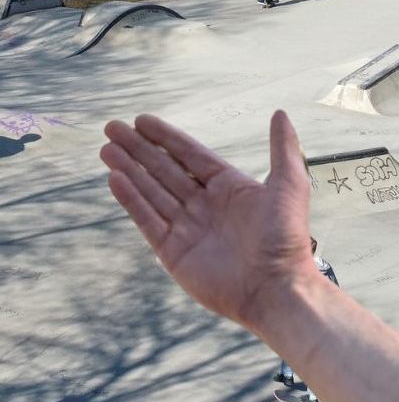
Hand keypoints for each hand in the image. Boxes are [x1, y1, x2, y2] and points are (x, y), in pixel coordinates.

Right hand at [100, 110, 315, 330]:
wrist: (276, 288)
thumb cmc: (286, 237)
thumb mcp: (288, 184)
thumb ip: (282, 148)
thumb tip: (280, 112)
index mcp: (230, 188)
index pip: (191, 156)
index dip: (166, 138)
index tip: (142, 121)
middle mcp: (206, 205)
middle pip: (165, 170)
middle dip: (139, 149)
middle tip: (112, 128)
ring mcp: (188, 228)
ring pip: (152, 192)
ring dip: (129, 170)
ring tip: (107, 149)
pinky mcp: (174, 252)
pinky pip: (148, 220)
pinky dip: (131, 199)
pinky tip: (115, 178)